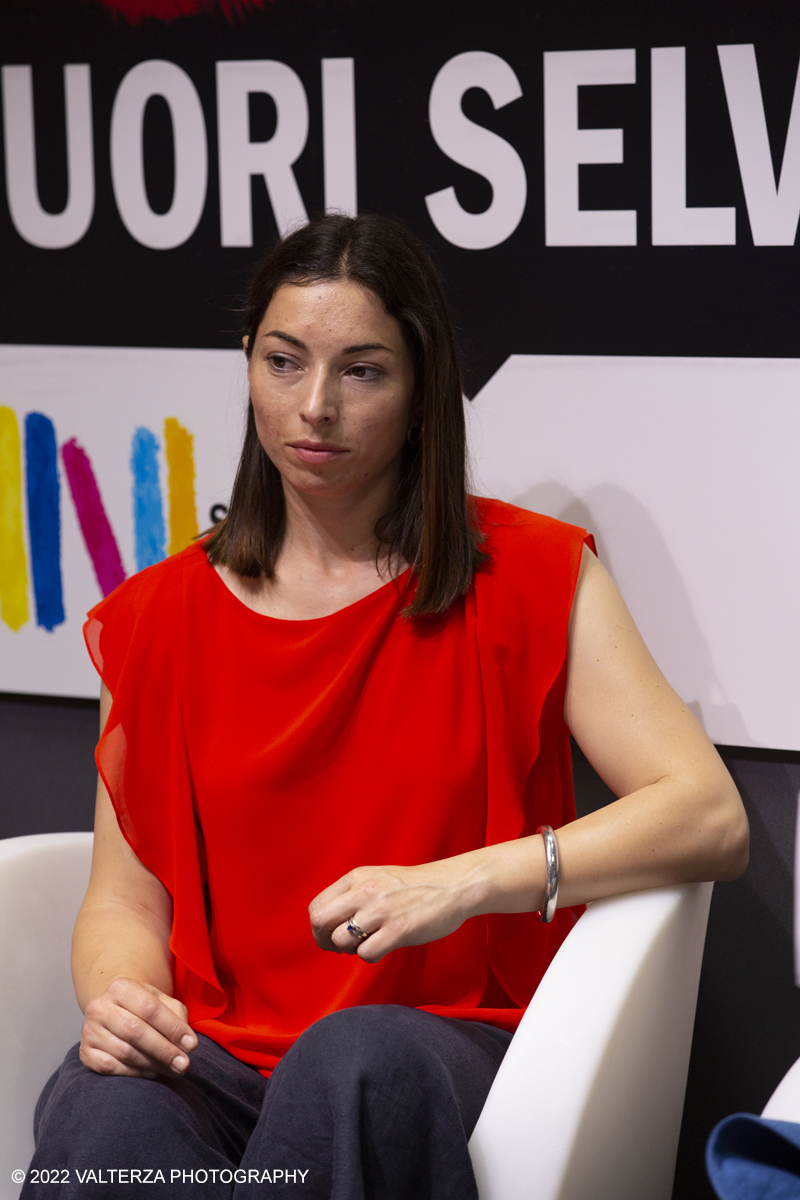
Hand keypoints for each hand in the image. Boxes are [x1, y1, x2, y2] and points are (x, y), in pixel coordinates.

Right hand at [79, 977, 197, 1077]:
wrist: (115, 1012)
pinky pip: (111, 1067)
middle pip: (136, 1031)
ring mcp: (89, 1031)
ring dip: (153, 1065)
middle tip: (184, 1065)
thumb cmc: (144, 1008)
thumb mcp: (163, 1002)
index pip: (150, 1009)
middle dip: (164, 1051)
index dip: (173, 1029)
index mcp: (121, 987)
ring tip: (172, 1069)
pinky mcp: (84, 1053)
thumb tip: (187, 1044)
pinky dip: (134, 1074)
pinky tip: (151, 1073)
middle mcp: (99, 1007)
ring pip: (124, 1052)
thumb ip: (177, 1017)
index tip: (192, 1045)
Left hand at [308, 859, 477, 963]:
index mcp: (356, 878)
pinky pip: (366, 954)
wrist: (452, 886)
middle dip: (325, 940)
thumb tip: (329, 923)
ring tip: (368, 943)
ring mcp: (381, 910)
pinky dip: (370, 956)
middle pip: (320, 922)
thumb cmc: (414, 887)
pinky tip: (383, 947)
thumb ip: (352, 895)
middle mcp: (364, 891)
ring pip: (341, 940)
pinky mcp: (398, 930)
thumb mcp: (377, 878)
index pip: (316, 906)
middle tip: (341, 947)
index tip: (333, 934)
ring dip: (350, 949)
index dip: (320, 927)